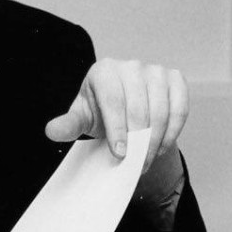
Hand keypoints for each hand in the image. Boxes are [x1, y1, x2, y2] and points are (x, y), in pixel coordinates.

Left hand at [44, 58, 188, 173]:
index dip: (117, 129)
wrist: (124, 104)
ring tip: (146, 159)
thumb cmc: (101, 110)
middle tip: (135, 165)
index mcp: (104, 70)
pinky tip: (162, 146)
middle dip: (137, 141)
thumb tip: (52, 132)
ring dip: (155, 140)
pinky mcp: (175, 79)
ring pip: (160, 110)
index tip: (120, 154)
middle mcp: (130, 66)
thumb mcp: (82, 117)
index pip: (113, 100)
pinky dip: (173, 131)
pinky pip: (179, 108)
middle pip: (138, 108)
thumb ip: (68, 125)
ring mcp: (155, 70)